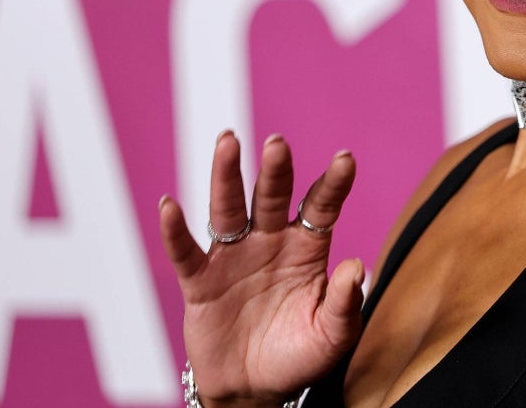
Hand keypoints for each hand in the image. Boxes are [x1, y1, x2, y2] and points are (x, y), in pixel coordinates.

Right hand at [158, 132, 363, 405]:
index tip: (345, 158)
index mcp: (307, 247)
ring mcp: (234, 258)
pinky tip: (169, 207)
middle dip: (275, 170)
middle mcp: (270, 241)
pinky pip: (186, 253)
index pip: (321, 207)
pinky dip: (175, 232)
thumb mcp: (332, 335)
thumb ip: (344, 303)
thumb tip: (357, 266)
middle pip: (272, 197)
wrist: (255, 390)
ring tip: (227, 142)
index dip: (333, 183)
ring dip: (226, 176)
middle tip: (277, 143)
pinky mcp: (200, 283)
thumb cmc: (300, 355)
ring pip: (229, 210)